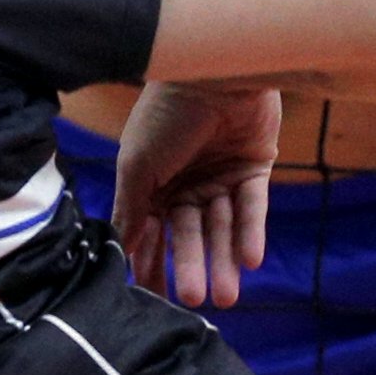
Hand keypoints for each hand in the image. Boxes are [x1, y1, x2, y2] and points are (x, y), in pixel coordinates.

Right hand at [110, 81, 278, 308]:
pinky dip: (251, 233)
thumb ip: (132, 211)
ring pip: (222, 228)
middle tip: (197, 301)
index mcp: (152, 183)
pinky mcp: (254, 166)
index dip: (152, 267)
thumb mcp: (137, 166)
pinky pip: (252, 207)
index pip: (151, 235)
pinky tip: (250, 261)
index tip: (153, 304)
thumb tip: (121, 253)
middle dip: (193, 267)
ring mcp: (220, 176)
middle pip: (189, 235)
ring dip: (224, 260)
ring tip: (227, 296)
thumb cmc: (165, 115)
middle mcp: (186, 184)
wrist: (214, 70)